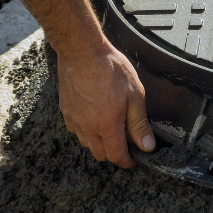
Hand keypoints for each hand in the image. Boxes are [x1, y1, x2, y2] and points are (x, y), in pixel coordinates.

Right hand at [57, 42, 155, 166]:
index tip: (134, 159)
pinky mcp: (65, 110)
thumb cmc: (110, 69)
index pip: (116, 156)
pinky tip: (94, 118)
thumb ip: (140, 124)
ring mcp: (74, 119)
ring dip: (99, 143)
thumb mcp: (135, 95)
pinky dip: (86, 131)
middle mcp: (87, 127)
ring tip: (110, 128)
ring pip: (86, 143)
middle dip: (114, 154)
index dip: (127, 161)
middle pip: (100, 154)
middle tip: (125, 142)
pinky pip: (76, 130)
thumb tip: (147, 146)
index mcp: (107, 125)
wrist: (82, 51)